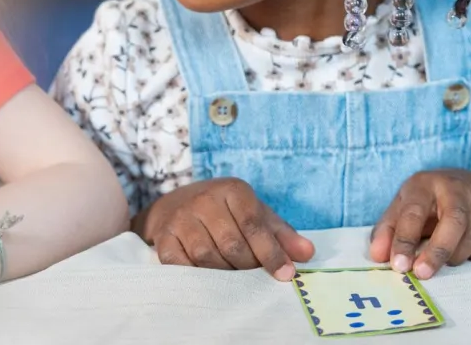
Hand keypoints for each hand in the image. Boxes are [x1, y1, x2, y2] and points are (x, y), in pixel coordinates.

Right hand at [132, 178, 314, 280]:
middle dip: (248, 266)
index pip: (253, 224)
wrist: (175, 205)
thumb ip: (281, 234)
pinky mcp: (163, 238)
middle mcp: (204, 200)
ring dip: (225, 274)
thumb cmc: (225, 212)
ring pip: (207, 257)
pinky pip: (181, 265)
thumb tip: (307, 254)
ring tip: (234, 278)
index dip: (271, 252)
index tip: (286, 275)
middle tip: (255, 277)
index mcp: (232, 190)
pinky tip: (208, 279)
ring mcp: (181, 218)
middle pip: (232, 244)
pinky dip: (197, 277)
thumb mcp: (256, 214)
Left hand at [369, 169, 470, 279]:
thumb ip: (388, 231)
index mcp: (425, 184)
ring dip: (456, 256)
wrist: (469, 183)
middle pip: (453, 221)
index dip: (405, 240)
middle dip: (438, 251)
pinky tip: (466, 251)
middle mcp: (455, 188)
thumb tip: (378, 256)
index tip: (399, 266)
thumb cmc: (429, 201)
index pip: (414, 212)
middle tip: (423, 274)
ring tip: (444, 260)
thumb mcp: (402, 207)